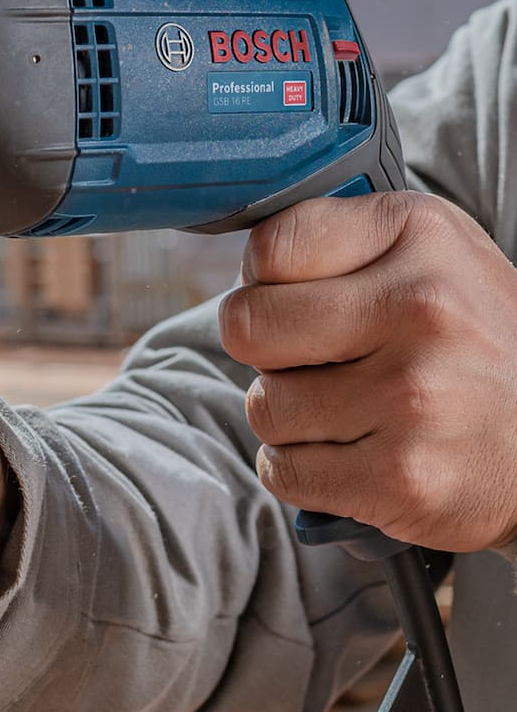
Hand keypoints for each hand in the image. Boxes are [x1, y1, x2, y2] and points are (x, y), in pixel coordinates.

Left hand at [219, 191, 516, 552]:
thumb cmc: (471, 341)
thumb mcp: (428, 254)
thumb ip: (336, 240)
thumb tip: (242, 267)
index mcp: (420, 235)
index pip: (266, 248)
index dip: (267, 282)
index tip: (303, 299)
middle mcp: (424, 309)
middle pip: (245, 326)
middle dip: (266, 352)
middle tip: (318, 362)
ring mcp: (415, 396)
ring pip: (262, 406)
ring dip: (290, 417)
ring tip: (353, 411)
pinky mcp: (403, 476)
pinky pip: (282, 471)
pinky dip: (303, 471)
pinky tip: (355, 454)